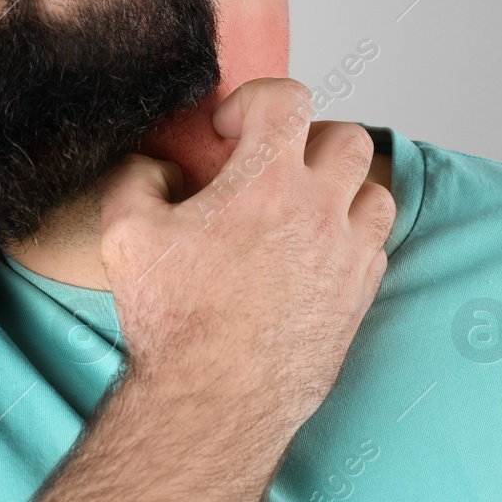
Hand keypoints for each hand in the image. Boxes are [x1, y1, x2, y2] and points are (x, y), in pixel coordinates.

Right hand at [98, 77, 396, 442]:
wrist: (215, 402)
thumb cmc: (173, 321)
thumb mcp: (125, 235)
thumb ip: (136, 178)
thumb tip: (159, 167)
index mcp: (267, 182)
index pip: (289, 99)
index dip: (255, 101)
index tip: (229, 132)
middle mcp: (320, 211)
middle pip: (348, 139)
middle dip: (310, 140)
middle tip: (275, 166)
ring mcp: (348, 256)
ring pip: (375, 192)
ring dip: (342, 189)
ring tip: (302, 208)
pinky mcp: (360, 297)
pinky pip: (375, 246)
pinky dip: (350, 239)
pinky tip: (311, 256)